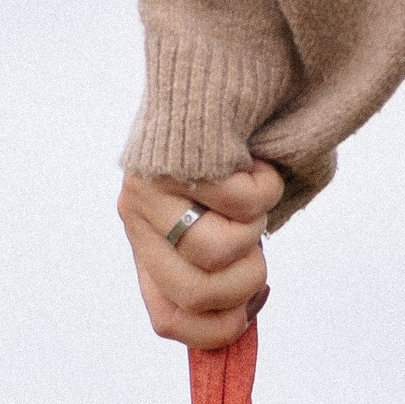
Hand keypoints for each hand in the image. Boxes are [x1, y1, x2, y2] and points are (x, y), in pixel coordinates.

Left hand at [118, 160, 285, 347]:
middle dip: (247, 282)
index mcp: (146, 248)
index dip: (217, 329)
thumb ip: (221, 269)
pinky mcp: (175, 157)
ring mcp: (150, 189)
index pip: (167, 320)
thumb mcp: (215, 222)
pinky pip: (242, 202)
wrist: (214, 74)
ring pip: (220, 250)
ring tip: (250, 190)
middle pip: (196, 293)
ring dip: (256, 226)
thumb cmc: (228, 159)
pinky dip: (266, 186)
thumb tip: (246, 314)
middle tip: (256, 240)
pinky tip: (252, 160)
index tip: (249, 306)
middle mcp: (138, 223)